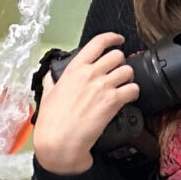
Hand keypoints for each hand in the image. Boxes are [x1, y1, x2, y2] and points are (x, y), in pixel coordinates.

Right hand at [31, 33, 139, 175]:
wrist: (59, 141)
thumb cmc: (51, 121)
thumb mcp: (47, 94)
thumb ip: (53, 80)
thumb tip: (53, 76)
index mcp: (74, 69)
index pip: (97, 43)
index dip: (112, 38)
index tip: (118, 40)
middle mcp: (90, 74)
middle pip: (117, 56)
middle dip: (120, 63)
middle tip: (117, 72)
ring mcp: (103, 86)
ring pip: (128, 71)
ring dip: (128, 78)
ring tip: (123, 86)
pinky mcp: (113, 101)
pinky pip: (134, 89)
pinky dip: (133, 93)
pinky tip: (127, 99)